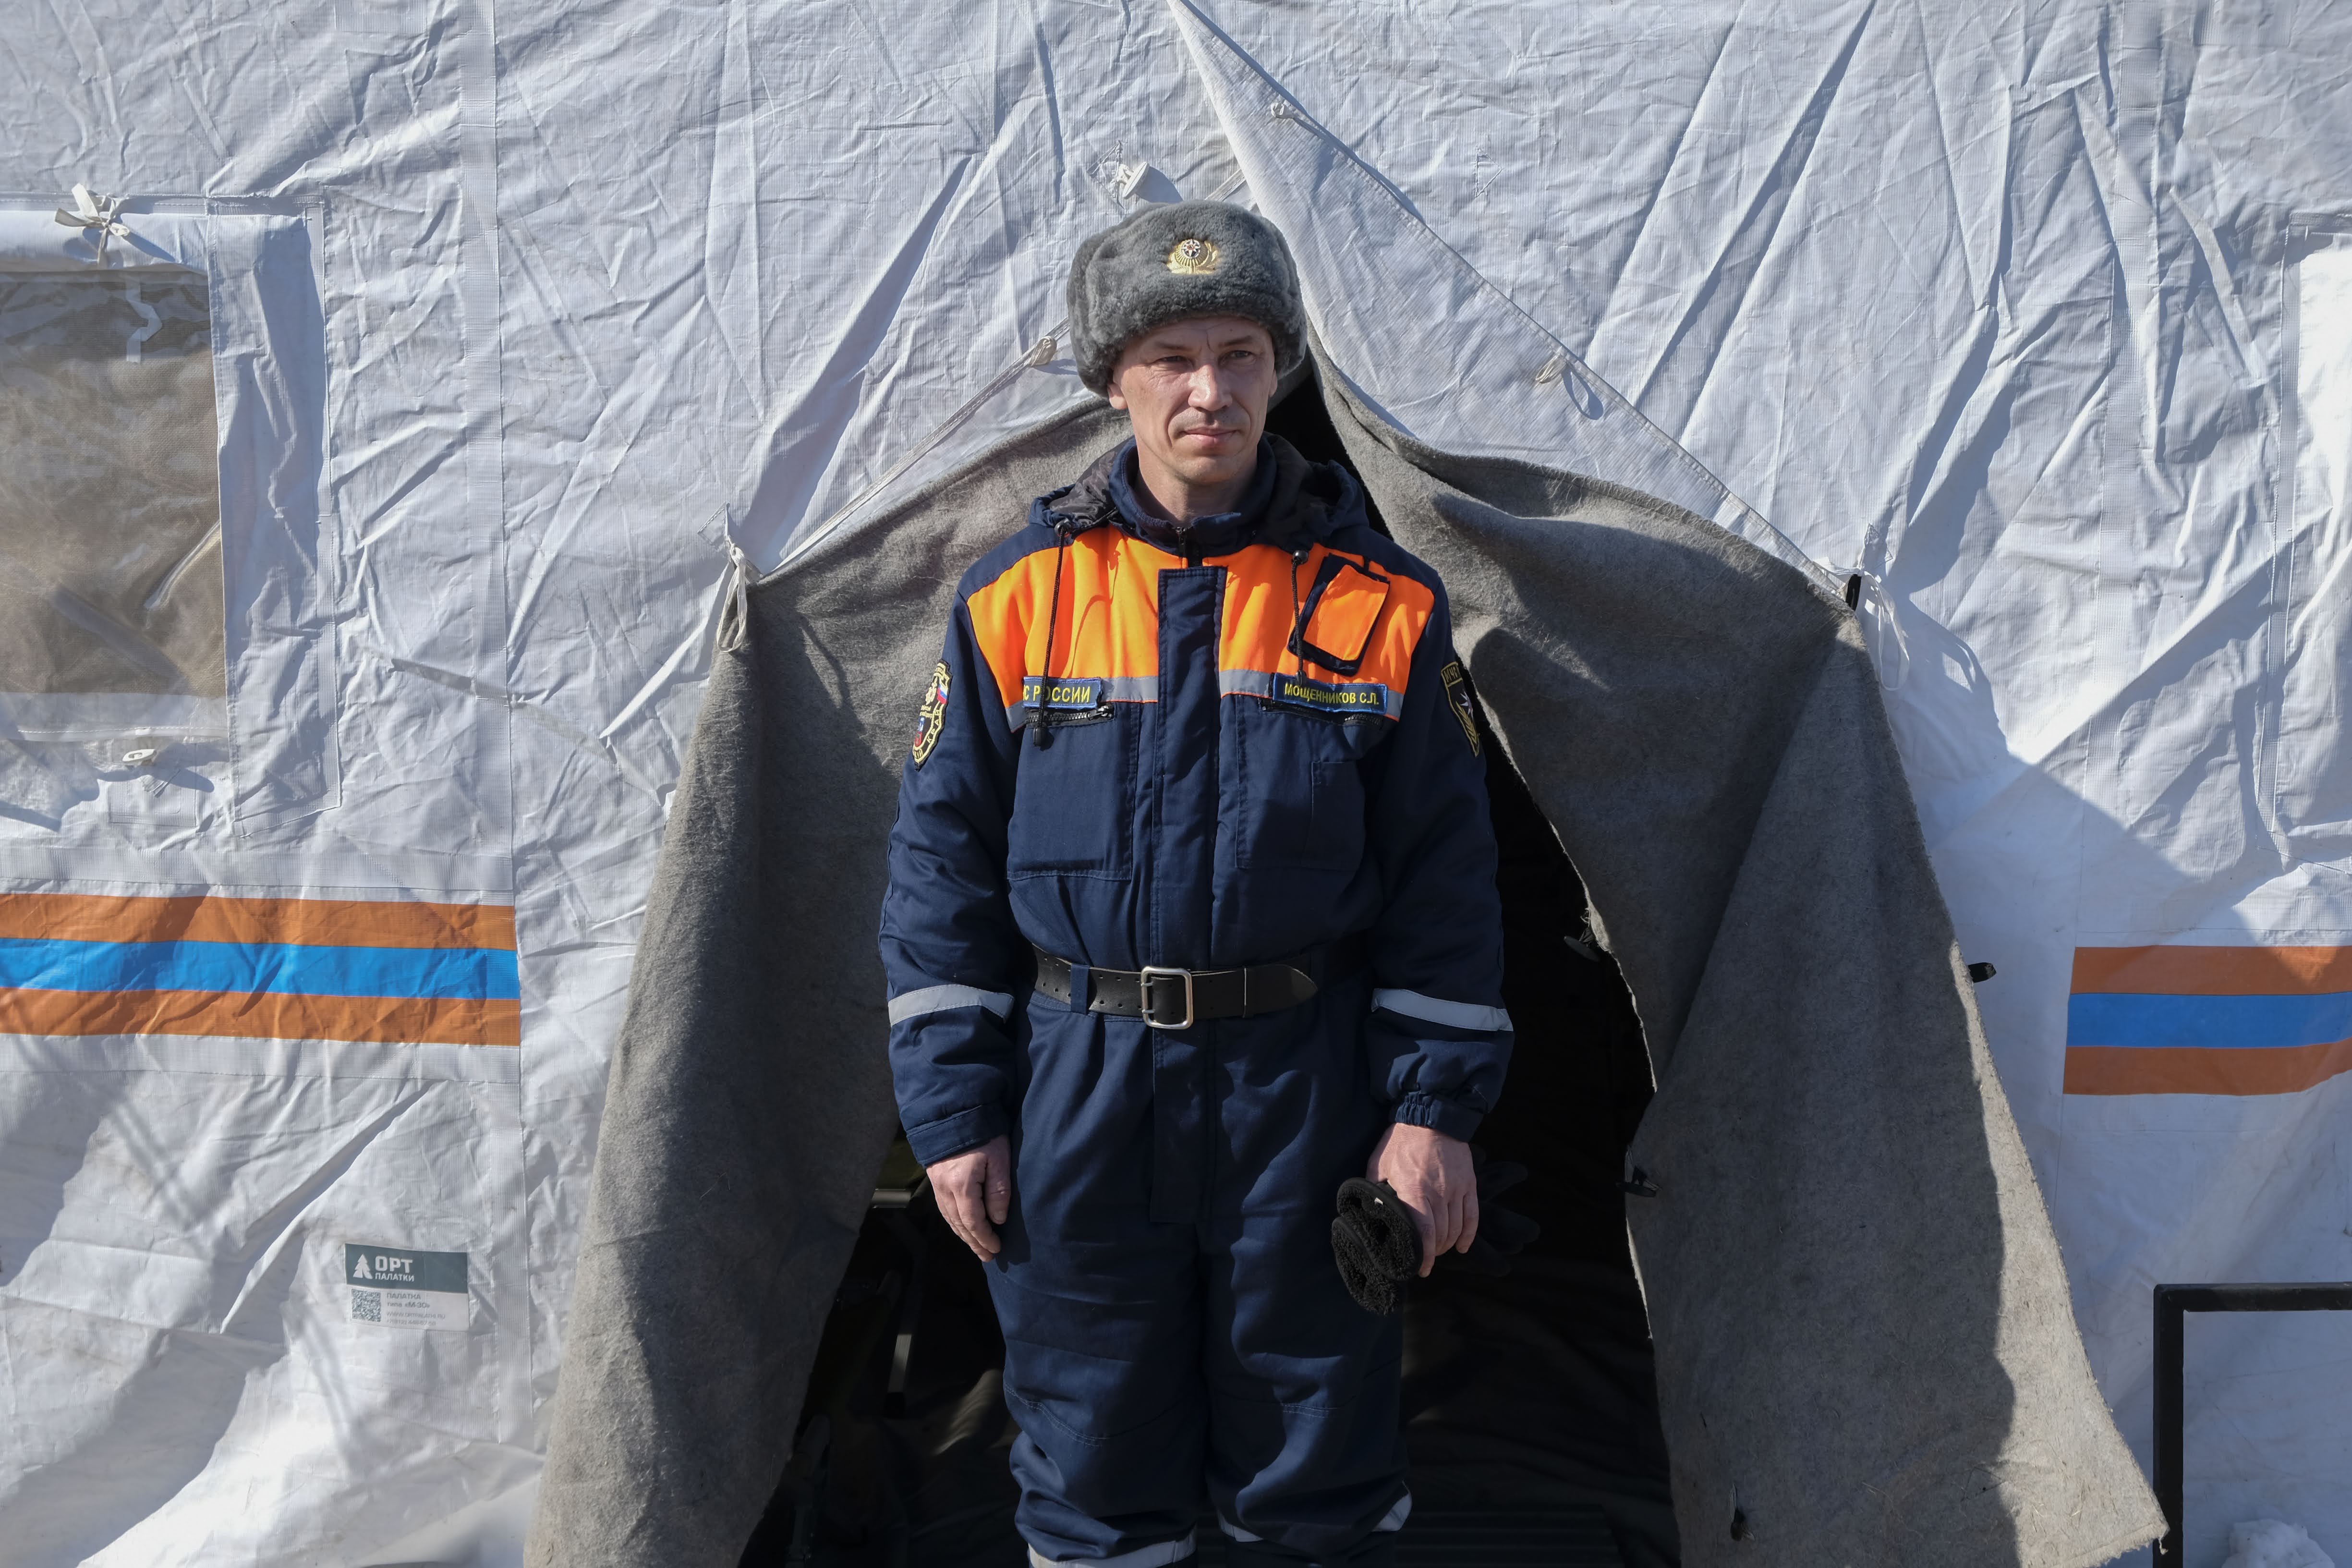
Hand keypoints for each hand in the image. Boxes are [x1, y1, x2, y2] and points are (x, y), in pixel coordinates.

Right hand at [928, 1135, 1012, 1260]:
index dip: (985, 1238)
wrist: (953, 1111)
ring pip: (949, 1218)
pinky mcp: (935, 1178)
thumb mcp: (999, 1158)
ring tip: (976, 1246)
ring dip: (963, 1235)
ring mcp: (937, 1184)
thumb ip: (999, 1190)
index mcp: (961, 1185)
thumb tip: (998, 1219)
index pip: (973, 1221)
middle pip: (959, 1224)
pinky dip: (954, 1221)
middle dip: (973, 1242)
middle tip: (987, 1256)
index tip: (997, 1248)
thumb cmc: (982, 1133)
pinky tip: (961, 1225)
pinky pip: (943, 1208)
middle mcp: (945, 1189)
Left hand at [1367, 1123, 1477, 1275]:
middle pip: (1440, 1235)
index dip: (1422, 1256)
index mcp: (1415, 1191)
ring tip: (1436, 1251)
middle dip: (1432, 1252)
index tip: (1418, 1269)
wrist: (1430, 1115)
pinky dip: (1468, 1235)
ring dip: (1446, 1245)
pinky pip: (1472, 1216)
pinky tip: (1462, 1247)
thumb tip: (1368, 1212)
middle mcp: (1439, 1194)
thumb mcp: (1378, 1164)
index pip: (1423, 1234)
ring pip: (1456, 1228)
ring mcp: (1457, 1189)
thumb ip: (1375, 1190)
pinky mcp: (1468, 1184)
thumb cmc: (1400, 1140)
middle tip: (1423, 1259)